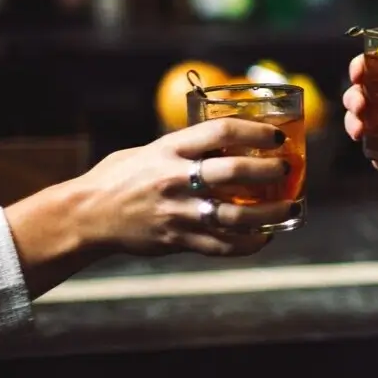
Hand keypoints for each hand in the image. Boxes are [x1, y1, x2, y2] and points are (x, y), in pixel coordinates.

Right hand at [70, 118, 292, 257]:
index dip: (255, 131)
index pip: (221, 131)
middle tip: (286, 168)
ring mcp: (178, 212)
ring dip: (271, 212)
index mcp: (169, 149)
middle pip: (234, 171)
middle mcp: (176, 179)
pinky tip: (265, 236)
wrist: (88, 215)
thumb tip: (226, 141)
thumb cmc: (120, 177)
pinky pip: (223, 245)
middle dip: (269, 170)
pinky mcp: (178, 240)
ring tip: (290, 207)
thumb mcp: (149, 150)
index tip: (275, 136)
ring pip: (236, 215)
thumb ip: (184, 147)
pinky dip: (250, 243)